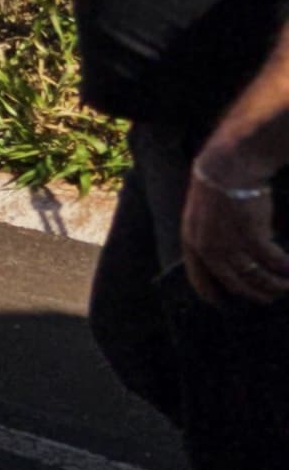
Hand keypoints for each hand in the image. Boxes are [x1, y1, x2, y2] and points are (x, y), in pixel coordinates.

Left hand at [182, 149, 288, 304]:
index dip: (210, 292)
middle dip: (253, 293)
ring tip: (286, 286)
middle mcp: (208, 246)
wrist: (229, 165)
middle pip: (233, 282)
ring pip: (256, 275)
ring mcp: (230, 242)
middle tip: (268, 298)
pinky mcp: (252, 235)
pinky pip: (273, 260)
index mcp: (191, 241)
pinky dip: (285, 268)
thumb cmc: (219, 186)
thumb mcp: (204, 215)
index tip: (221, 304)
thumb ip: (212, 237)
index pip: (198, 277)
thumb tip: (235, 259)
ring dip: (274, 284)